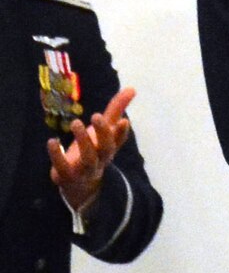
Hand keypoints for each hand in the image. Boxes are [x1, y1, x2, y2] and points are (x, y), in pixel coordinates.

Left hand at [48, 86, 135, 214]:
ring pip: (88, 158)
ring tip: (76, 123)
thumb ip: (116, 109)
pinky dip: (57, 155)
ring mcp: (85, 169)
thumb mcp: (104, 130)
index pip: (118, 140)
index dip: (121, 132)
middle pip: (106, 149)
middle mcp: (100, 159)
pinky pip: (63, 167)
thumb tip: (132, 88)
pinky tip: (52, 141)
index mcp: (109, 147)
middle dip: (103, 133)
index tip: (124, 121)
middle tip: (96, 116)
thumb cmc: (94, 150)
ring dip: (83, 141)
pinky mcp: (67, 175)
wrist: (80, 184)